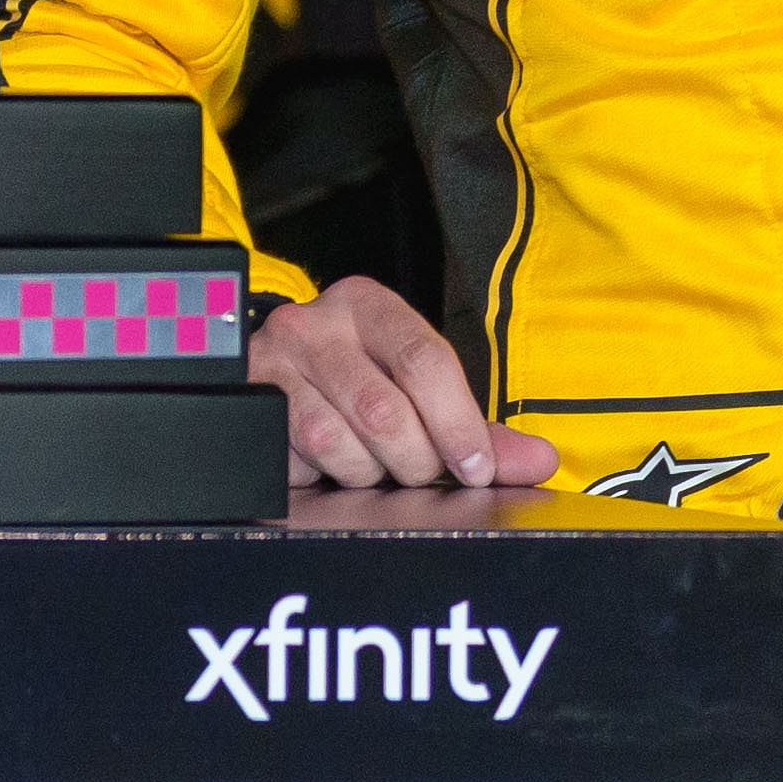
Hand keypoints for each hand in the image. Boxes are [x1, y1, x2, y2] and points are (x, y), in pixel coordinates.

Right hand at [251, 275, 558, 493]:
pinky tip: (332, 466)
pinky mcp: (245, 405)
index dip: (457, 423)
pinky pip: (294, 459)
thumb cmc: (359, 375)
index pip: (424, 361)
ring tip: (373, 465)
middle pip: (383, 409)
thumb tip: (537, 461)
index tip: (475, 467)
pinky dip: (324, 476)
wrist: (272, 366)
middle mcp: (315, 325)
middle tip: (421, 472)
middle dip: (414, 460)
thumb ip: (476, 426)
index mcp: (367, 304)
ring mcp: (273, 363)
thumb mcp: (417, 385)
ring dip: (367, 472)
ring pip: (335, 442)